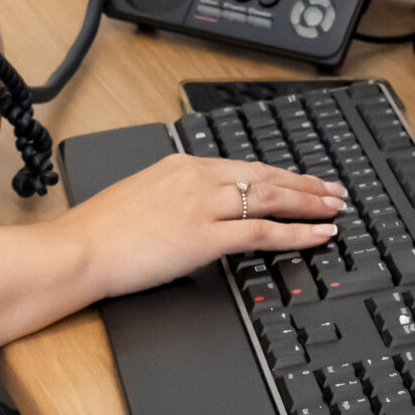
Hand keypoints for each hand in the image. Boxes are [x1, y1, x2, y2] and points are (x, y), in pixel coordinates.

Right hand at [55, 154, 345, 301]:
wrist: (79, 249)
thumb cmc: (99, 231)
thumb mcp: (141, 197)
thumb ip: (174, 197)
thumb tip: (194, 210)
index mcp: (181, 165)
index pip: (244, 166)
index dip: (280, 174)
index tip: (302, 180)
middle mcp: (197, 177)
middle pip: (266, 176)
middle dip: (305, 184)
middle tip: (334, 191)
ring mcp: (203, 205)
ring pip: (272, 198)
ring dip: (310, 203)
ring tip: (335, 209)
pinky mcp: (206, 236)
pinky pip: (263, 231)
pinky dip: (297, 232)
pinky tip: (318, 234)